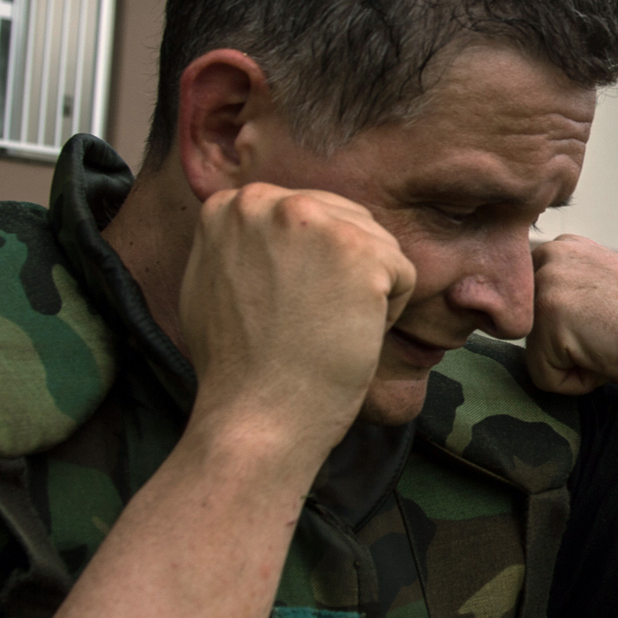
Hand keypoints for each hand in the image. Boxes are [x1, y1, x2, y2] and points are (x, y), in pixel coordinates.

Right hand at [180, 183, 415, 446]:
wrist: (255, 417)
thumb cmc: (238, 367)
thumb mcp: (214, 281)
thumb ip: (242, 241)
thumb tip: (268, 221)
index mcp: (232, 205)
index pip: (309, 216)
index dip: (310, 270)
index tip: (283, 308)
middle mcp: (267, 200)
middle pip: (348, 223)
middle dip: (342, 277)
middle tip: (305, 324)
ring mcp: (313, 221)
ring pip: (378, 247)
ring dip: (365, 294)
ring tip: (320, 330)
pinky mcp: (359, 250)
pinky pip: (402, 275)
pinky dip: (387, 315)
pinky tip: (344, 336)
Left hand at [527, 235, 617, 394]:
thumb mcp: (606, 292)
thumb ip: (572, 298)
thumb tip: (537, 326)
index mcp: (561, 250)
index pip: (539, 318)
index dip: (577, 336)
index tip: (614, 322)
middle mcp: (547, 258)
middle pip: (533, 338)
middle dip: (572, 351)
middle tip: (617, 334)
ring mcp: (546, 285)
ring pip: (538, 359)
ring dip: (578, 366)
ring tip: (616, 342)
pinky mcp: (549, 318)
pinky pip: (547, 379)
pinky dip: (581, 383)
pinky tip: (613, 354)